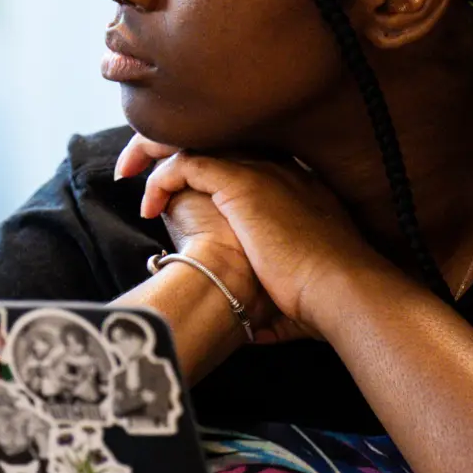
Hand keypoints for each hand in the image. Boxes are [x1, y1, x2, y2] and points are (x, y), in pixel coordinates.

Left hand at [115, 135, 394, 331]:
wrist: (343, 292)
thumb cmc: (323, 303)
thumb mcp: (296, 294)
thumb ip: (273, 301)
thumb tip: (257, 328)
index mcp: (298, 191)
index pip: (245, 164)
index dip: (207, 175)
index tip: (183, 199)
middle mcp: (282, 172)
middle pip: (217, 143)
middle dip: (177, 156)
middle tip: (148, 181)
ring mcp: (263, 173)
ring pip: (196, 144)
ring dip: (157, 158)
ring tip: (130, 177)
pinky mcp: (242, 184)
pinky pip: (184, 163)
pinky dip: (160, 178)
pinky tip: (149, 206)